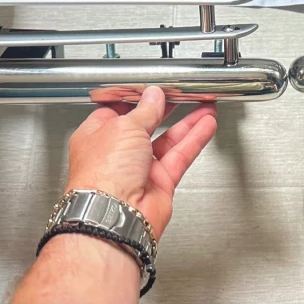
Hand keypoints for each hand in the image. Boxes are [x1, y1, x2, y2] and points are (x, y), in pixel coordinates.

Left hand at [66, 86, 216, 238]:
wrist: (114, 214)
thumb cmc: (102, 175)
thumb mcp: (124, 127)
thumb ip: (145, 111)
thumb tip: (153, 97)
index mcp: (98, 136)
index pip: (118, 111)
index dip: (137, 99)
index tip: (155, 88)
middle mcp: (117, 154)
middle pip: (146, 125)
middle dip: (166, 110)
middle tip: (182, 95)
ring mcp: (139, 170)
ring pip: (168, 141)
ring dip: (187, 124)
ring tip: (203, 107)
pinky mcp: (159, 183)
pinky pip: (180, 156)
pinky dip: (194, 141)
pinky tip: (205, 126)